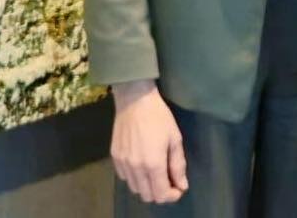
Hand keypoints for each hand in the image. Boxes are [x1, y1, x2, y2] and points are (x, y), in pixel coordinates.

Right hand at [111, 80, 188, 203]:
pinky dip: (135, 177)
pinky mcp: (114, 158)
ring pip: (135, 189)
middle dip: (160, 192)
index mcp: (153, 164)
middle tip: (169, 179)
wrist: (135, 101)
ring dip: (147, 186)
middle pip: (147, 196)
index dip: (172, 195)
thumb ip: (178, 164)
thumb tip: (182, 186)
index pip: (161, 194)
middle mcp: (135, 169)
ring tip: (156, 171)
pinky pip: (125, 178)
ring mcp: (123, 165)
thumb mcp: (175, 138)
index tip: (179, 188)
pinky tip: (142, 164)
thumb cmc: (159, 117)